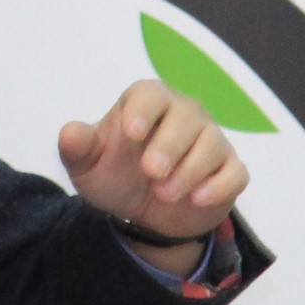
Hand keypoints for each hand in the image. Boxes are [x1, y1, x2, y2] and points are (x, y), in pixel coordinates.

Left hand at [58, 80, 248, 246]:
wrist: (144, 210)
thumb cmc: (116, 173)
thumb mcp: (89, 165)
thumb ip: (78, 148)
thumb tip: (70, 133)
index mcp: (147, 102)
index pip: (150, 94)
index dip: (143, 110)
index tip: (131, 133)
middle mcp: (184, 113)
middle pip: (186, 117)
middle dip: (169, 146)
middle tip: (151, 173)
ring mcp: (210, 139)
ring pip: (212, 145)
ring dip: (190, 171)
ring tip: (164, 194)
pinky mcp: (228, 169)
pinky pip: (235, 173)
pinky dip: (219, 186)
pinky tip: (198, 199)